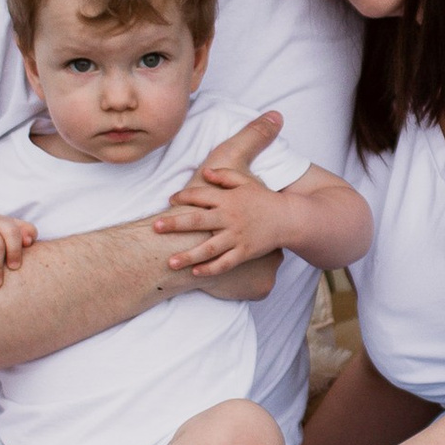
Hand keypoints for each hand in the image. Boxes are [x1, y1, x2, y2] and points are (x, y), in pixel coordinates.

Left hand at [153, 161, 288, 279]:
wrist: (289, 219)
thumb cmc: (265, 200)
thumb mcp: (247, 182)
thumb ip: (226, 176)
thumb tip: (207, 172)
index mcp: (228, 199)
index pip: (201, 195)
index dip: (184, 196)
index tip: (170, 200)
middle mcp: (229, 218)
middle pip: (198, 220)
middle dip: (175, 224)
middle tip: (155, 228)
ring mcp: (237, 237)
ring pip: (208, 248)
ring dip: (188, 255)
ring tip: (170, 262)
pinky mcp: (245, 252)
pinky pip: (225, 263)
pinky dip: (210, 269)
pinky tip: (195, 272)